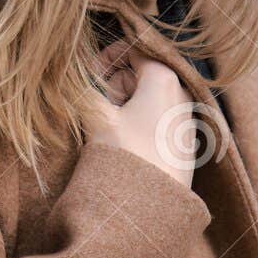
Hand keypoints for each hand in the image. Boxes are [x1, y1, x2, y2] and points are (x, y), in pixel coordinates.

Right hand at [86, 44, 197, 190]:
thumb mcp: (98, 118)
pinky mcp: (183, 141)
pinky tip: (126, 142)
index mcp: (164, 78)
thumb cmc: (128, 156)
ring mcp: (185, 118)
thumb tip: (72, 74)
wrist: (155, 206)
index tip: (88, 72)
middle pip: (140, 74)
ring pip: (147, 97)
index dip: (106, 57)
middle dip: (115, 84)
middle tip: (99, 105)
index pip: (132, 50)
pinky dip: (138, 122)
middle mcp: (181, 92)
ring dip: (125, 105)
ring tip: (110, 128)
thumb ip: (85, 89)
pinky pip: (157, 118)